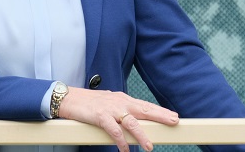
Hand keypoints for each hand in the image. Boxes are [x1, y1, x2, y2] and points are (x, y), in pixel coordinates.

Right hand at [58, 87, 178, 151]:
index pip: (145, 105)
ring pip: (131, 122)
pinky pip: (114, 130)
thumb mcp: (111, 103)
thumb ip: (123, 111)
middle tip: (174, 121)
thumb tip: (135, 120)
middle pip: (144, 110)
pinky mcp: (100, 116)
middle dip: (160, 116)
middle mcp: (120, 102)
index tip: (173, 116)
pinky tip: (125, 149)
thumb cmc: (90, 103)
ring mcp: (111, 109)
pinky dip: (120, 141)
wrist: (71, 99)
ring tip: (149, 146)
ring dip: (141, 135)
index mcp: (124, 99)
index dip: (160, 111)